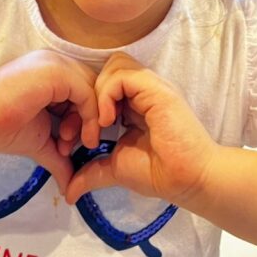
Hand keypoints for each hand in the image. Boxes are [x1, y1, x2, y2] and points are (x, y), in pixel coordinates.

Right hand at [0, 50, 98, 192]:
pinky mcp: (55, 71)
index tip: (70, 143)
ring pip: (94, 90)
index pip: (86, 91)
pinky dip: (90, 117)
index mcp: (52, 74)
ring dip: (88, 121)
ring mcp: (55, 64)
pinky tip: (76, 137)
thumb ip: (59, 158)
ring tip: (65, 142)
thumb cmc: (0, 127)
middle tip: (70, 143)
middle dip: (89, 120)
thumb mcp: (40, 141)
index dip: (86, 118)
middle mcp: (56, 63)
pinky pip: (87, 92)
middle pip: (94, 89)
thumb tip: (71, 189)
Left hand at [65, 52, 218, 209]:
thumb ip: (92, 172)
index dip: (90, 102)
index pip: (106, 82)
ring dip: (100, 91)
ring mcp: (151, 87)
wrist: (187, 180)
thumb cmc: (158, 173)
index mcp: (136, 104)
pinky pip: (122, 75)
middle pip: (109, 67)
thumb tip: (69, 191)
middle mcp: (144, 91)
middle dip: (91, 92)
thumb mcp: (116, 168)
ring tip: (102, 122)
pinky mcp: (156, 89)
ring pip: (115, 65)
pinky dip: (107, 94)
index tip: (84, 132)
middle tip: (90, 125)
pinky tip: (109, 121)